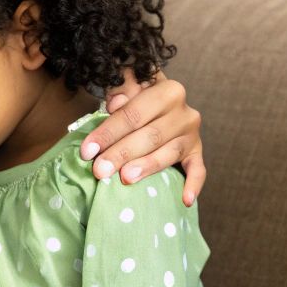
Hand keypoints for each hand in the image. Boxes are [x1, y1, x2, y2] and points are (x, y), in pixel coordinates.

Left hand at [82, 68, 205, 205]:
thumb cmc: (136, 98)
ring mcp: (192, 134)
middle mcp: (185, 112)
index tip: (87, 150)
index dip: (108, 132)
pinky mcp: (196, 152)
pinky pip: (198, 170)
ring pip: (169, 153)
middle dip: (122, 153)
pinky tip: (186, 200)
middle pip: (150, 135)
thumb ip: (120, 89)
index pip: (133, 114)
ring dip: (147, 167)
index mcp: (168, 90)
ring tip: (126, 178)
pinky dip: (194, 185)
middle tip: (100, 170)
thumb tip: (115, 104)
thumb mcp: (127, 85)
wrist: (160, 104)